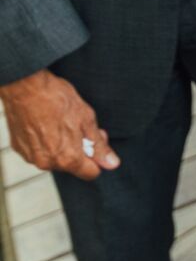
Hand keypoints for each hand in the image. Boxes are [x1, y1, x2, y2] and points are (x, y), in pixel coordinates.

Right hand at [0, 70, 119, 179]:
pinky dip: (44, 142)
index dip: (97, 157)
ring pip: (54, 158)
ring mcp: (32, 157)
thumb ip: (99, 145)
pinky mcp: (20, 148)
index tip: (95, 143)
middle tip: (79, 126)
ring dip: (60, 146)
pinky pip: (38, 151)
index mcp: (68, 158)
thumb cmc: (57, 99)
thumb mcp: (86, 119)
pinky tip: (45, 123)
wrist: (26, 87)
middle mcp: (48, 163)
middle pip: (72, 165)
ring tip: (59, 122)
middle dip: (78, 149)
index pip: (90, 173)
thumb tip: (111, 163)